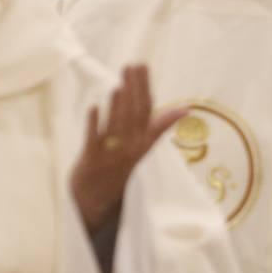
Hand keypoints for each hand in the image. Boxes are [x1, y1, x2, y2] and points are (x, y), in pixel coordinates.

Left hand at [71, 65, 186, 233]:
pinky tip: (94, 107)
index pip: (151, 118)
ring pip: (117, 127)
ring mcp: (110, 156)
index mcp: (142, 147)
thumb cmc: (118, 173)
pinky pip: (93, 141)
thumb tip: (182, 110)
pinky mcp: (89, 162)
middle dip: (135, 90)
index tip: (156, 78)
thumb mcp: (140, 152)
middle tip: (133, 66)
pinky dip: (94, 124)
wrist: (95, 206)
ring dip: (119, 105)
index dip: (155, 99)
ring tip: (120, 84)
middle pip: (135, 117)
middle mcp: (130, 151)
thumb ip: (155, 129)